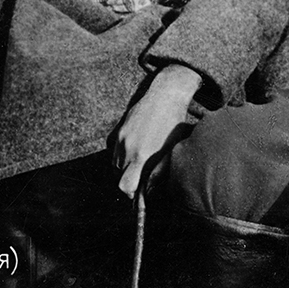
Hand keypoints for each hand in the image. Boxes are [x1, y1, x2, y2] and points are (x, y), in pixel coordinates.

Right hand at [114, 64, 201, 198]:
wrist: (165, 95)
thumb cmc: (174, 124)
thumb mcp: (171, 151)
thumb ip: (159, 173)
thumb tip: (148, 191)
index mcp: (142, 155)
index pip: (125, 185)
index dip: (130, 193)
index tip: (138, 192)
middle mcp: (128, 147)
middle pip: (118, 176)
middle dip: (128, 180)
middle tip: (142, 176)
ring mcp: (121, 137)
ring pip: (116, 163)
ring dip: (125, 166)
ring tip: (141, 159)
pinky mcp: (119, 129)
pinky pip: (115, 149)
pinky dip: (123, 153)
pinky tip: (138, 146)